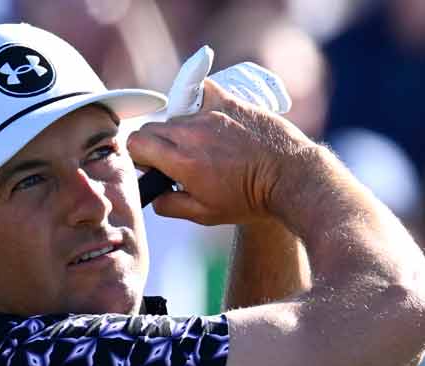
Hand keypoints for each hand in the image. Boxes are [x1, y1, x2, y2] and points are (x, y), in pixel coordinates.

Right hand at [127, 80, 316, 226]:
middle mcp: (191, 133)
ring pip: (176, 114)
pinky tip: (209, 117)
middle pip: (151, 127)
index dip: (140, 157)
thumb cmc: (250, 199)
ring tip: (203, 145)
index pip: (135, 144)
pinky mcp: (228, 100)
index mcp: (182, 162)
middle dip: (156, 144)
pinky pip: (200, 91)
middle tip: (178, 160)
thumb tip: (154, 195)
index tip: (154, 167)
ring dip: (180, 128)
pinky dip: (198, 101)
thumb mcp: (206, 215)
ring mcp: (210, 113)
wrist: (289, 178)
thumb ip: (170, 206)